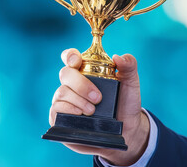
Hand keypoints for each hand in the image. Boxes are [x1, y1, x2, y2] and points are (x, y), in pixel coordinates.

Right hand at [49, 49, 149, 165]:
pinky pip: (56, 109)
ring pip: (61, 92)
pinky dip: (68, 110)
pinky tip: (80, 115)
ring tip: (93, 111)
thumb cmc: (126, 105)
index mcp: (86, 72)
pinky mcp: (60, 118)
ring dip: (78, 101)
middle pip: (65, 74)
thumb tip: (118, 56)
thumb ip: (129, 66)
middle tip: (98, 98)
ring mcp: (65, 101)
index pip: (71, 58)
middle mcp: (72, 85)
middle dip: (80, 84)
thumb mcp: (131, 84)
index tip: (77, 61)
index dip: (70, 56)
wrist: (126, 131)